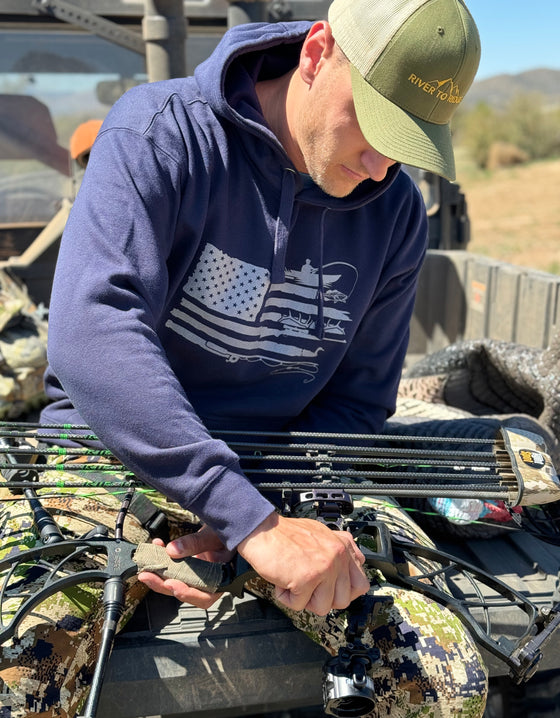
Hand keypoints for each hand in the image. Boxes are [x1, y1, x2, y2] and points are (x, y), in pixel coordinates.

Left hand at [138, 524, 233, 608]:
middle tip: (147, 576)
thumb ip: (196, 543)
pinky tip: (157, 547)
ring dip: (159, 576)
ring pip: (177, 581)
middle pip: (186, 591)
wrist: (227, 522)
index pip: (205, 597)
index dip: (188, 594)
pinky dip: (163, 560)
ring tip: (146, 568)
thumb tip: (172, 550)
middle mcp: (208, 580)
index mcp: (222, 579)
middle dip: (164, 585)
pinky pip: (174, 568)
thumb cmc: (230, 530)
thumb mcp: (214, 535)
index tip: (172, 584)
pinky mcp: (189, 566)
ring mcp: (197, 574)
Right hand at [238, 513, 368, 615]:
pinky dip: (286, 596)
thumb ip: (340, 549)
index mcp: (343, 547)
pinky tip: (283, 579)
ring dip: (304, 599)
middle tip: (308, 584)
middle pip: (342, 601)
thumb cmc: (286, 533)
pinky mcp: (306, 579)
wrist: (262, 530)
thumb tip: (355, 563)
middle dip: (322, 598)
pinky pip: (299, 605)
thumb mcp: (322, 534)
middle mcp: (337, 557)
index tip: (330, 589)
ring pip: (323, 607)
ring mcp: (324, 568)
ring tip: (294, 579)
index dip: (344, 592)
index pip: (361, 584)